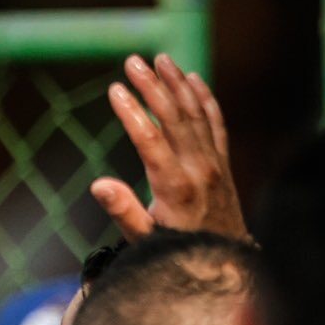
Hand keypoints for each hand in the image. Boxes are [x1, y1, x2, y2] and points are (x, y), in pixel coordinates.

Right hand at [95, 54, 247, 241]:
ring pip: (195, 114)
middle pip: (173, 117)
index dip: (132, 112)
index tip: (115, 90)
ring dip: (177, 84)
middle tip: (132, 62)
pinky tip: (193, 79)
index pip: (150, 139)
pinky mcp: (223, 164)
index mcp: (175, 186)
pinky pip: (215, 123)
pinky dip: (205, 98)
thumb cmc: (177, 252)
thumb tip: (99, 185)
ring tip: (160, 59)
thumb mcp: (144, 240)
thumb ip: (124, 211)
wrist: (225, 265)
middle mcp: (198, 169)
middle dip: (152, 86)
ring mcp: (214, 164)